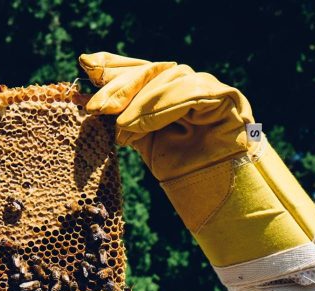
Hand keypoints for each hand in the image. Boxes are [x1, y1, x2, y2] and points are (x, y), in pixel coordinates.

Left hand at [79, 52, 314, 270]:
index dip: (115, 65)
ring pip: (171, 78)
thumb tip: (91, 102)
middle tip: (95, 106)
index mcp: (171, 94)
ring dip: (140, 102)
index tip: (86, 64)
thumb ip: (124, 118)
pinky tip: (138, 124)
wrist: (218, 201)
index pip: (142, 69)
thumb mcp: (143, 141)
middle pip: (153, 71)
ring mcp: (212, 91)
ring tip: (121, 127)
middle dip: (121, 85)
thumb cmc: (182, 175)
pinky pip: (192, 92)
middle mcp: (192, 87)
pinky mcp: (229, 100)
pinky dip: (162, 105)